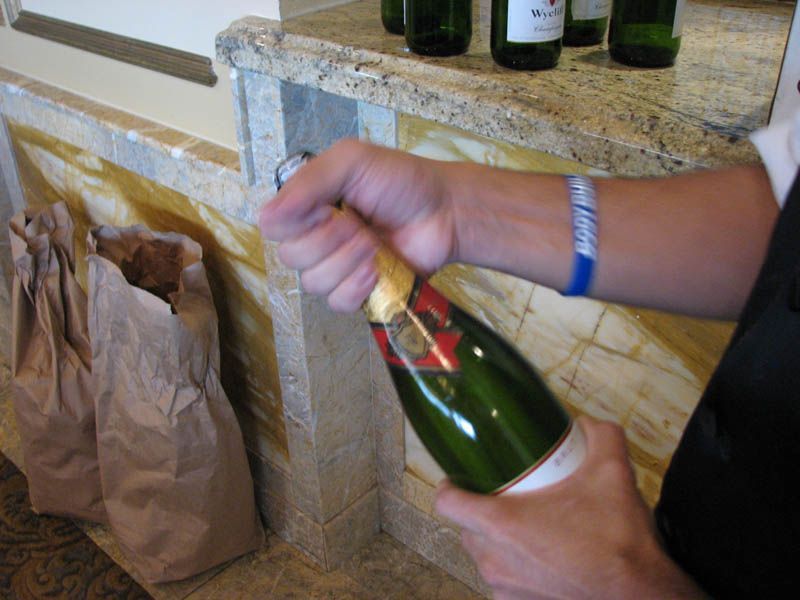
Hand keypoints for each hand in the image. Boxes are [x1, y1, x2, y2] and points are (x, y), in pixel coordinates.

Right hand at [259, 140, 459, 311]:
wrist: (444, 212)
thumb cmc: (401, 181)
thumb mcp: (352, 161)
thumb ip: (310, 180)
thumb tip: (266, 215)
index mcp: (308, 205)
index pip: (272, 225)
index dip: (298, 222)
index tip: (328, 209)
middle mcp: (315, 237)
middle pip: (290, 257)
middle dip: (329, 241)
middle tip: (360, 225)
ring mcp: (336, 267)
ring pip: (313, 282)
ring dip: (347, 262)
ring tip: (374, 246)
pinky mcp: (357, 292)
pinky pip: (337, 303)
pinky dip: (357, 288)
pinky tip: (377, 271)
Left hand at [435, 417, 705, 598]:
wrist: (639, 594)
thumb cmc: (616, 538)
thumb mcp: (612, 472)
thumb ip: (598, 436)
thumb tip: (584, 423)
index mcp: (500, 523)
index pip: (446, 501)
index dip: (451, 486)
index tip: (464, 478)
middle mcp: (493, 559)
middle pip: (466, 527)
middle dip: (481, 511)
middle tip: (509, 497)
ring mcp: (503, 587)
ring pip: (483, 555)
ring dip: (497, 540)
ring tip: (527, 527)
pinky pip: (502, 579)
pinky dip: (514, 566)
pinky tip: (541, 557)